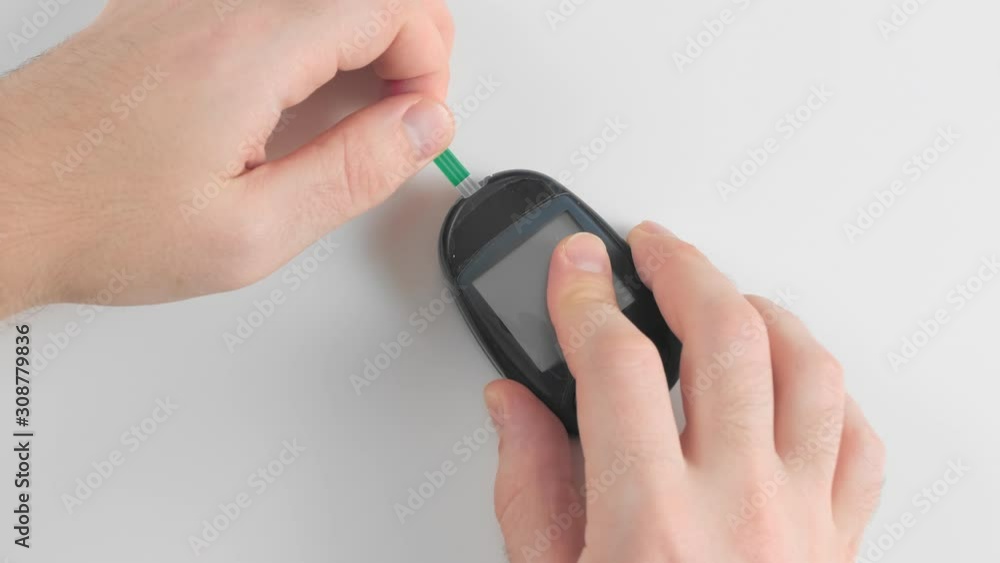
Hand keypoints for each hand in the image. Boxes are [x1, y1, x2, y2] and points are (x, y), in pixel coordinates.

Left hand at [0, 0, 454, 317]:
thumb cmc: (96, 220)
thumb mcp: (251, 233)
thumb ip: (355, 173)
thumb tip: (422, 128)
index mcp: (247, 51)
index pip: (390, 5)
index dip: (428, 60)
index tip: (416, 117)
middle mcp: (215, 6)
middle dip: (406, 40)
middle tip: (398, 112)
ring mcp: (185, 1)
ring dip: (356, 38)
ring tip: (349, 113)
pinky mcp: (164, 12)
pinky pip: (266, 3)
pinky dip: (305, 36)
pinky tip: (291, 98)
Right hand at [484, 222, 885, 561]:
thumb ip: (528, 487)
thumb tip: (516, 407)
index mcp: (650, 524)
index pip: (614, 364)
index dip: (584, 297)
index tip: (573, 269)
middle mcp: (738, 512)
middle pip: (725, 336)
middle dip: (683, 268)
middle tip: (651, 249)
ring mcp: (801, 523)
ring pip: (809, 369)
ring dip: (761, 312)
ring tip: (725, 295)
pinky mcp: (838, 544)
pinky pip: (857, 441)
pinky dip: (827, 391)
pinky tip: (793, 378)